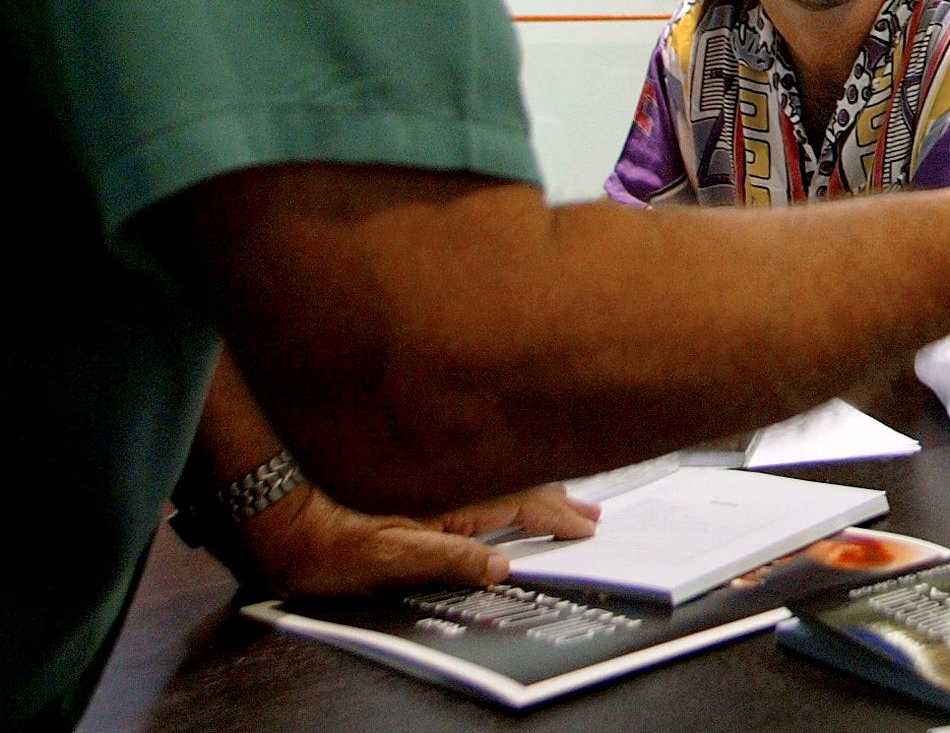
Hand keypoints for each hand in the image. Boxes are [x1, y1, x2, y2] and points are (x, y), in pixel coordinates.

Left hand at [239, 480, 599, 597]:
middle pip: (518, 482)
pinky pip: (474, 473)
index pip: (523, 503)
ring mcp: (430, 475)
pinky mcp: (410, 476)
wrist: (268, 504)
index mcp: (452, 497)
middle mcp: (447, 479)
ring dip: (533, 487)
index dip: (559, 517)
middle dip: (557, 499)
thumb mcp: (388, 560)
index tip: (588, 527)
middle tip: (591, 512)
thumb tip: (505, 567)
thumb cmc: (320, 540)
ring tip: (559, 498)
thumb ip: (450, 561)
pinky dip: (502, 480)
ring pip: (497, 474)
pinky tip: (500, 488)